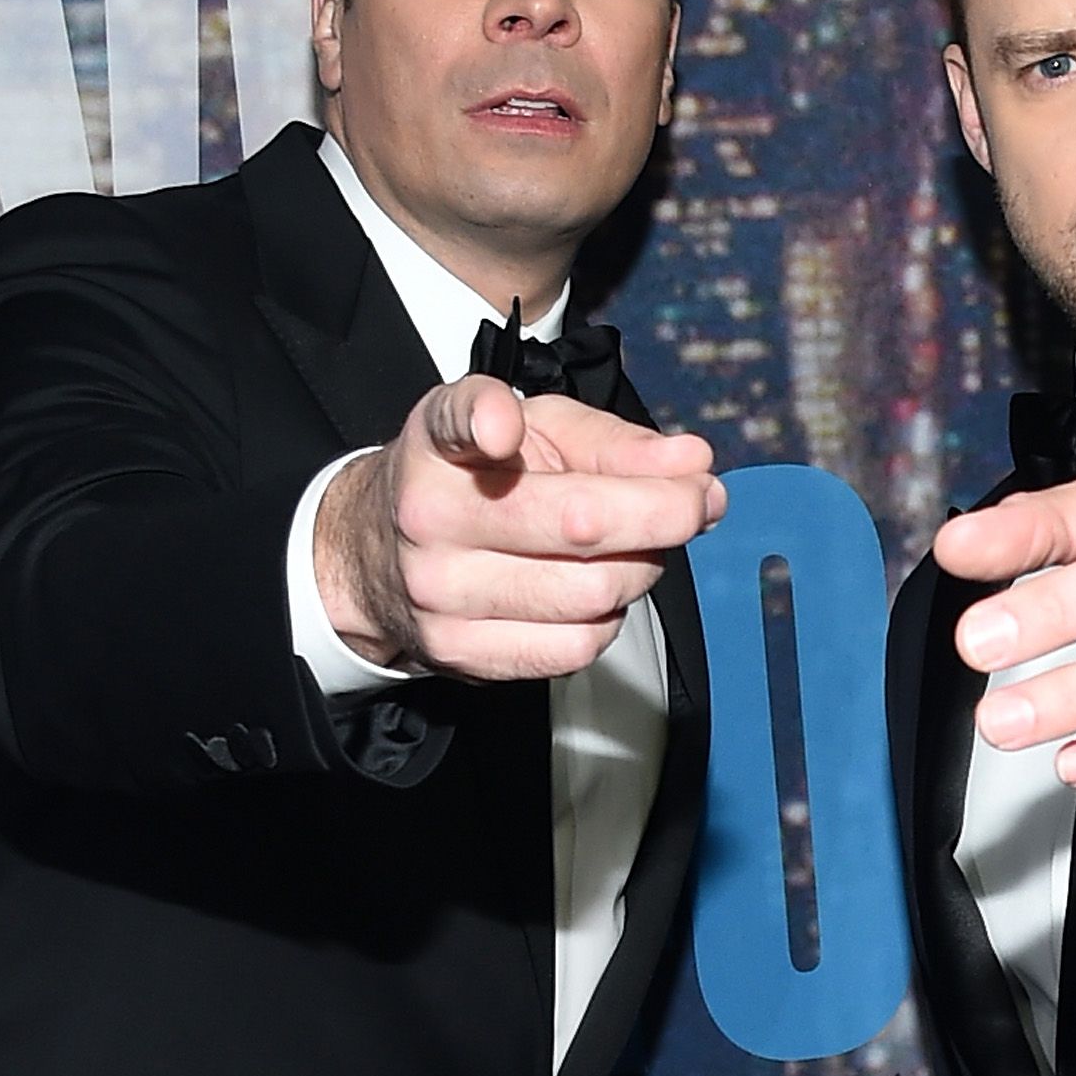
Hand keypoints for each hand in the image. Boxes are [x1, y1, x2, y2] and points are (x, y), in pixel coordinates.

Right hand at [317, 377, 722, 684]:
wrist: (381, 556)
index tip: (504, 430)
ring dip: (642, 569)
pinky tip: (594, 591)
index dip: (486, 423)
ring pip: (592, 594)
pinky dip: (608, 618)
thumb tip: (694, 465)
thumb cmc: (474, 478)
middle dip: (665, 514)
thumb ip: (615, 441)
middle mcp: (432, 518)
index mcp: (441, 444)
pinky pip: (577, 647)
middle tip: (692, 502)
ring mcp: (443, 595)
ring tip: (633, 547)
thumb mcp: (533, 431)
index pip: (458, 421)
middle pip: (578, 525)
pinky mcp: (464, 654)